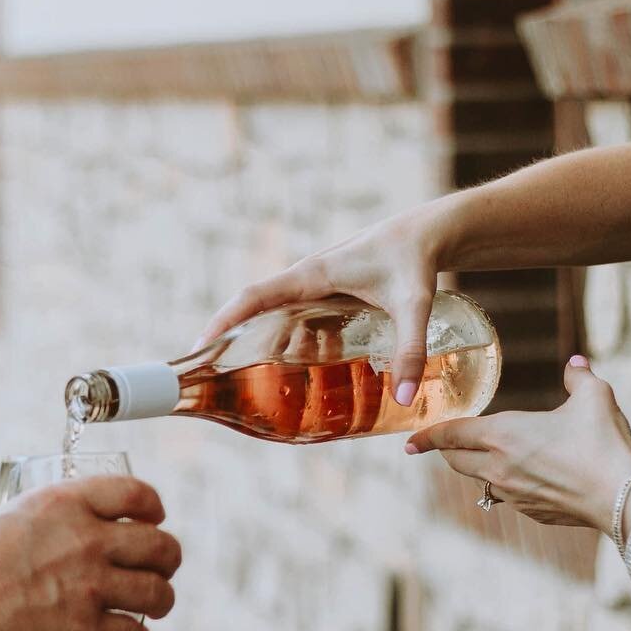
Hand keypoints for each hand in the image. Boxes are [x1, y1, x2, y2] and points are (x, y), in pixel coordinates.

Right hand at [0, 476, 181, 630]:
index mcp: (61, 504)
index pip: (136, 492)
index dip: (153, 506)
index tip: (153, 518)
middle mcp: (84, 540)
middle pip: (160, 544)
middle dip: (167, 558)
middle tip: (161, 568)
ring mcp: (89, 586)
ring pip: (159, 591)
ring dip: (162, 600)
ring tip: (155, 606)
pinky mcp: (84, 630)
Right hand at [196, 203, 446, 404]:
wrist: (431, 233)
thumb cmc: (416, 259)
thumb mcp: (414, 304)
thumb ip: (409, 350)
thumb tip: (402, 397)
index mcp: (312, 275)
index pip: (255, 296)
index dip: (224, 320)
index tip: (200, 346)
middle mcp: (307, 279)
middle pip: (258, 311)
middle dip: (235, 340)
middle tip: (219, 376)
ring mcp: (316, 286)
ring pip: (280, 319)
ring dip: (269, 346)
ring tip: (259, 380)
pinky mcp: (330, 294)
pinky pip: (302, 320)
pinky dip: (297, 343)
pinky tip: (307, 368)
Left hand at [404, 357, 630, 528]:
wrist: (622, 497)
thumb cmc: (604, 444)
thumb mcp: (594, 397)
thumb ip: (578, 378)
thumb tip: (576, 363)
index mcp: (503, 434)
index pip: (450, 434)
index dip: (428, 436)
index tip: (410, 442)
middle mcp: (498, 466)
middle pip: (456, 461)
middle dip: (446, 451)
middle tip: (441, 446)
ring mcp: (513, 493)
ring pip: (479, 480)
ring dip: (475, 468)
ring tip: (481, 458)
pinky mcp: (531, 512)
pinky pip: (506, 497)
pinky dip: (504, 485)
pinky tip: (522, 478)